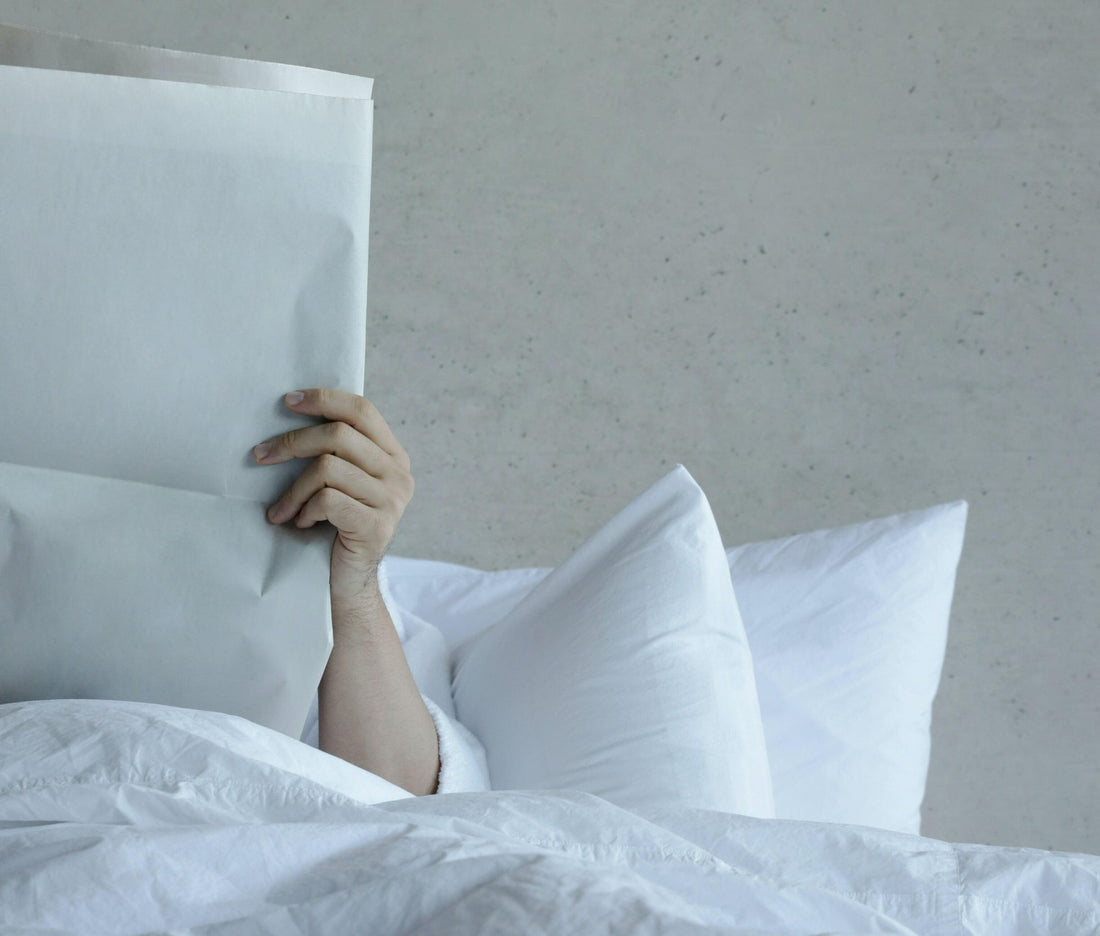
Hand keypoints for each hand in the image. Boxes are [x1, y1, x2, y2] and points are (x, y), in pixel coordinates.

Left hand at [253, 388, 413, 602]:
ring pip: (328, 468)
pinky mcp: (376, 526)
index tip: (287, 402)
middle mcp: (398, 474)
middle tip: (260, 456)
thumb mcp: (342, 482)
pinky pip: (328, 499)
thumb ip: (338, 451)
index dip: (324, 399)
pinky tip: (301, 524)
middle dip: (291, 443)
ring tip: (281, 509)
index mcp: (393, 455)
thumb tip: (293, 407)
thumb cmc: (335, 528)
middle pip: (339, 435)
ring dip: (293, 489)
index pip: (362, 410)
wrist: (348, 584)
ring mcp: (391, 501)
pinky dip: (305, 510)